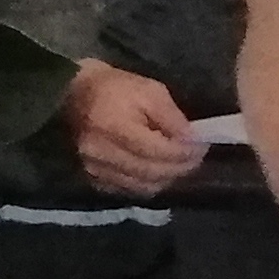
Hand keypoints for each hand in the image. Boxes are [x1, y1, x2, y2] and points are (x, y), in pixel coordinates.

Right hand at [66, 59, 202, 197]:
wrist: (75, 94)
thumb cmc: (116, 88)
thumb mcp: (150, 91)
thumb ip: (172, 118)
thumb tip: (192, 141)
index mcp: (115, 128)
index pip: (159, 151)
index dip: (186, 152)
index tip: (202, 146)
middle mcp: (102, 154)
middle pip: (153, 173)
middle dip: (181, 167)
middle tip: (196, 157)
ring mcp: (95, 170)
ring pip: (143, 186)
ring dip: (167, 178)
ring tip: (179, 164)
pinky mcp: (93, 178)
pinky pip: (129, 190)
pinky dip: (148, 184)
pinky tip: (157, 171)